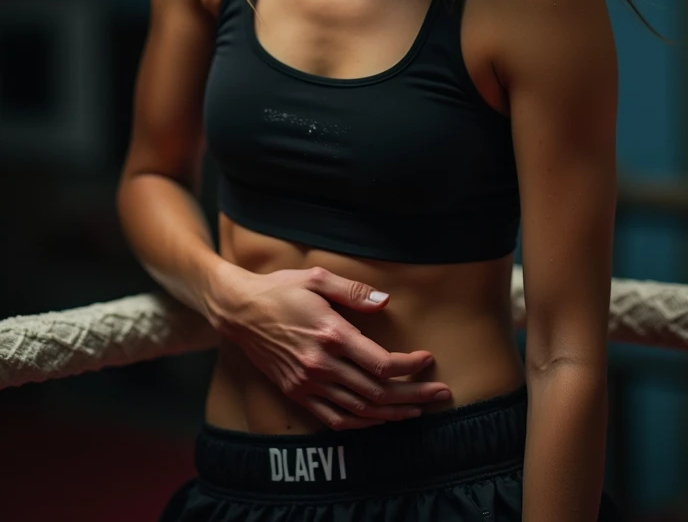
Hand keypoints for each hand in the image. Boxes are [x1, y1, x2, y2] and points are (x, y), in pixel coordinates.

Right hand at [209, 264, 451, 430]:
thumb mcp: (317, 278)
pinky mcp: (298, 392)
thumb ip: (354, 292)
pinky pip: (335, 418)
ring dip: (394, 413)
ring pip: (360, 410)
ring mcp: (308, 383)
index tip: (427, 359)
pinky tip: (380, 421)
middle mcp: (321, 364)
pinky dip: (362, 424)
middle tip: (441, 394)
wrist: (239, 311)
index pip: (381, 363)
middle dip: (414, 394)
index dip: (410, 366)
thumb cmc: (280, 289)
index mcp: (331, 334)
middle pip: (378, 391)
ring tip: (420, 411)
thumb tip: (386, 301)